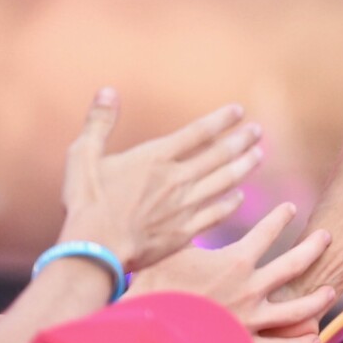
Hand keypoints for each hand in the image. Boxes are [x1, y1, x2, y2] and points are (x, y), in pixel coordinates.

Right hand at [59, 88, 263, 270]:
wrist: (94, 251)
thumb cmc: (86, 203)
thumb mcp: (82, 156)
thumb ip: (98, 123)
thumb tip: (107, 91)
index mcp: (155, 158)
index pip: (198, 132)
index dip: (221, 120)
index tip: (238, 112)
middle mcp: (177, 179)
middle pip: (220, 155)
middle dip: (242, 140)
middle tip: (258, 131)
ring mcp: (184, 206)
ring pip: (225, 181)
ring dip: (245, 166)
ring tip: (259, 155)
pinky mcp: (185, 231)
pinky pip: (217, 213)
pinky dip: (232, 203)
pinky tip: (240, 197)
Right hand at [127, 202, 335, 342]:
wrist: (151, 339)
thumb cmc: (154, 291)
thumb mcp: (170, 252)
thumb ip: (190, 232)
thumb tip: (197, 208)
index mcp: (235, 261)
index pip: (267, 232)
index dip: (280, 217)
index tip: (290, 208)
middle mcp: (251, 289)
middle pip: (294, 264)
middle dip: (313, 247)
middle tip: (326, 238)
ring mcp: (252, 320)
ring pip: (298, 309)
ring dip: (318, 299)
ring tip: (331, 292)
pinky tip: (312, 339)